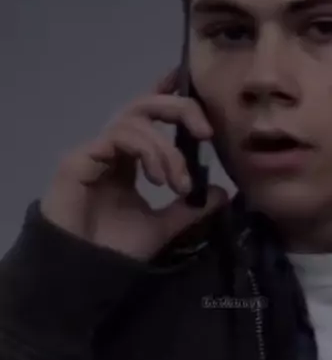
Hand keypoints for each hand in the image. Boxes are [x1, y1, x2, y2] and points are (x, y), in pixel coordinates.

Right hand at [40, 69, 227, 259]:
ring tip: (177, 184)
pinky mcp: (80, 158)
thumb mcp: (163, 227)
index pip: (151, 115)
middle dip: (180, 109)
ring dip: (166, 148)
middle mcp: (113, 147)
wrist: (82, 273)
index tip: (196, 86)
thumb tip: (222, 191)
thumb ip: (190, 208)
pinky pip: (118, 136)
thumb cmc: (114, 249)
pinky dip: (146, 150)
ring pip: (135, 120)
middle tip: (206, 133)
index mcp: (130, 158)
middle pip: (145, 104)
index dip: (170, 93)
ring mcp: (95, 150)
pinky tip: (157, 179)